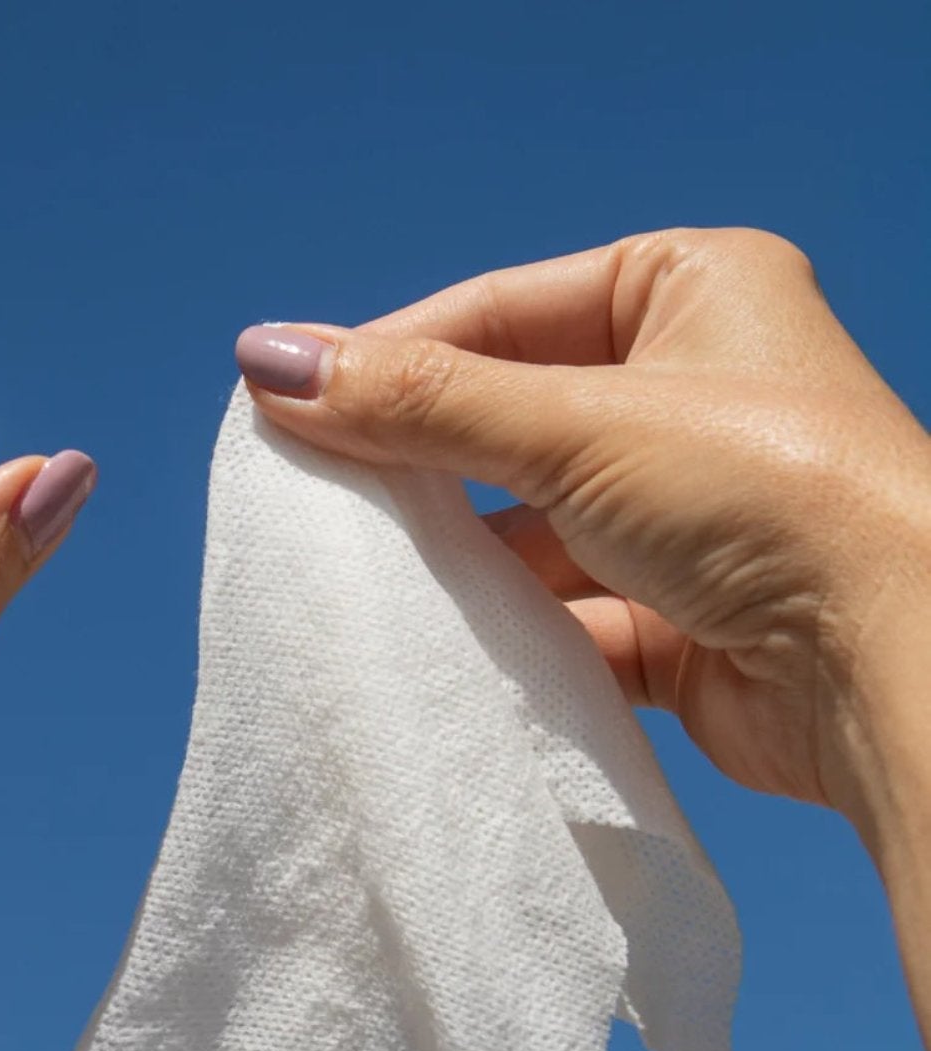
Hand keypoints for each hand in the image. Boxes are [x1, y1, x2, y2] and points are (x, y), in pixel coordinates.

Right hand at [233, 228, 930, 827]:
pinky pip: (559, 609)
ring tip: (366, 567)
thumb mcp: (575, 424)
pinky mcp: (674, 614)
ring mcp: (685, 509)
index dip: (396, 353)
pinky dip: (504, 625)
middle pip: (510, 417)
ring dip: (458, 551)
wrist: (891, 668)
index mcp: (692, 292)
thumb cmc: (770, 498)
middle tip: (312, 483)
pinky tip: (441, 636)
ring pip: (529, 523)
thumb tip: (271, 362)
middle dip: (420, 458)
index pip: (504, 311)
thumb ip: (421, 401)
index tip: (292, 397)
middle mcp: (693, 394)